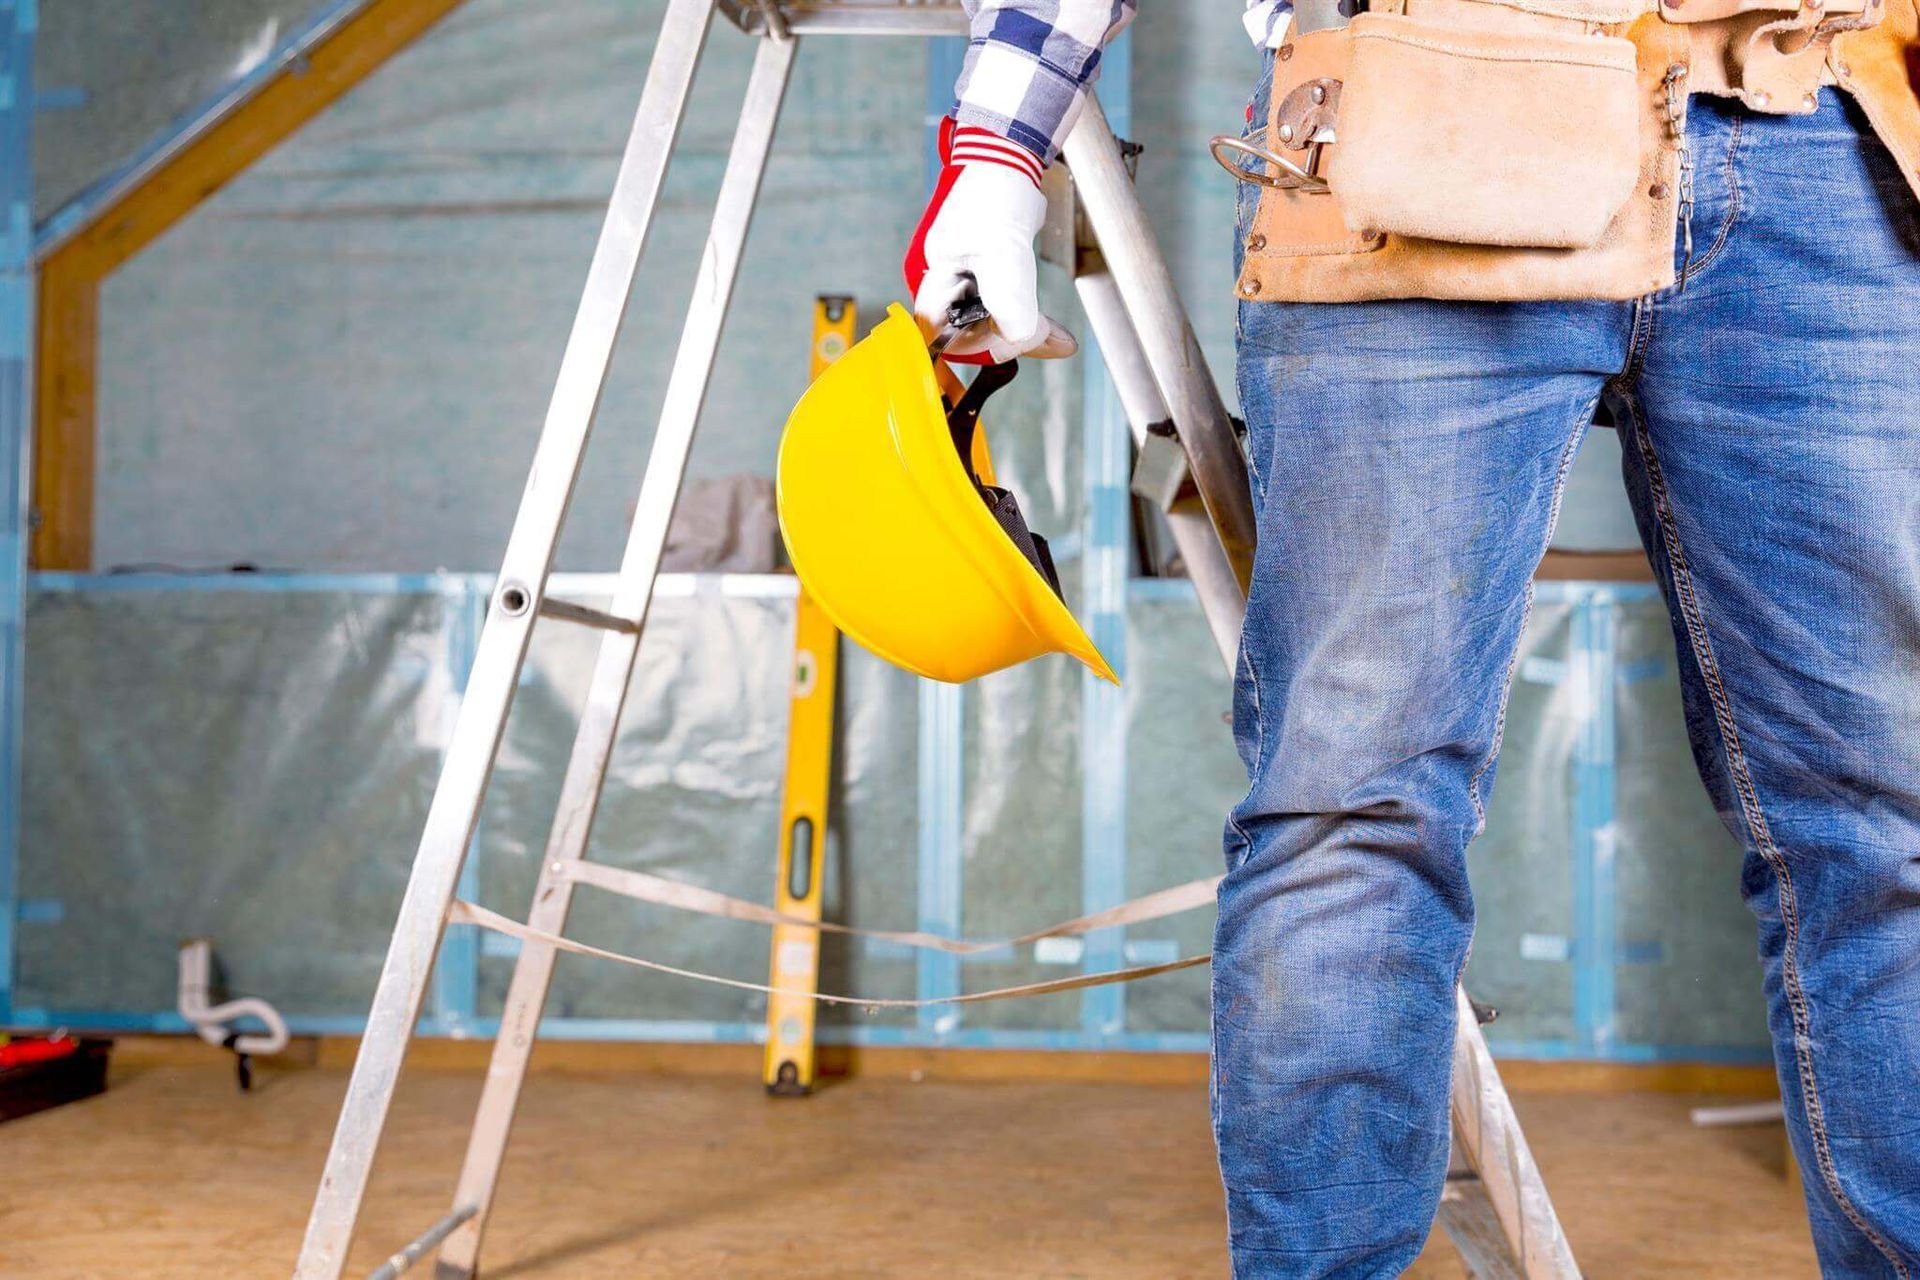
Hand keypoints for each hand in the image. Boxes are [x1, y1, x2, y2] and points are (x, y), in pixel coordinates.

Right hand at [904, 124, 1077, 364]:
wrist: (1011, 159)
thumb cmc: (995, 196)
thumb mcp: (1003, 253)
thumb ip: (1009, 300)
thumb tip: (1023, 338)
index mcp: (935, 283)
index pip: (942, 338)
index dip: (977, 346)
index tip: (1015, 342)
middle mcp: (946, 287)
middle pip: (971, 337)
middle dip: (1010, 340)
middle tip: (1052, 339)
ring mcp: (966, 282)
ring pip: (992, 327)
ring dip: (1025, 334)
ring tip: (1059, 339)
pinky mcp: (988, 277)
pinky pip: (1006, 312)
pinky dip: (1029, 320)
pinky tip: (1054, 331)